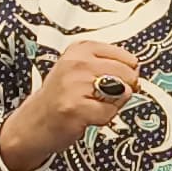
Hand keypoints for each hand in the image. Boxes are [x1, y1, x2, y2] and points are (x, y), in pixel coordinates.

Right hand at [0, 40, 143, 170]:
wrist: (33, 122)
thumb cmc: (61, 97)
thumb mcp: (81, 70)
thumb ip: (109, 66)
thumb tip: (138, 73)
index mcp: (81, 49)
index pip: (128, 57)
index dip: (127, 74)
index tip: (113, 81)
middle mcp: (77, 62)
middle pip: (128, 74)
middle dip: (122, 90)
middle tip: (100, 97)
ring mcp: (74, 85)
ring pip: (121, 93)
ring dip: (112, 105)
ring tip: (90, 105)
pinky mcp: (75, 107)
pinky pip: (110, 113)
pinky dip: (103, 119)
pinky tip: (85, 116)